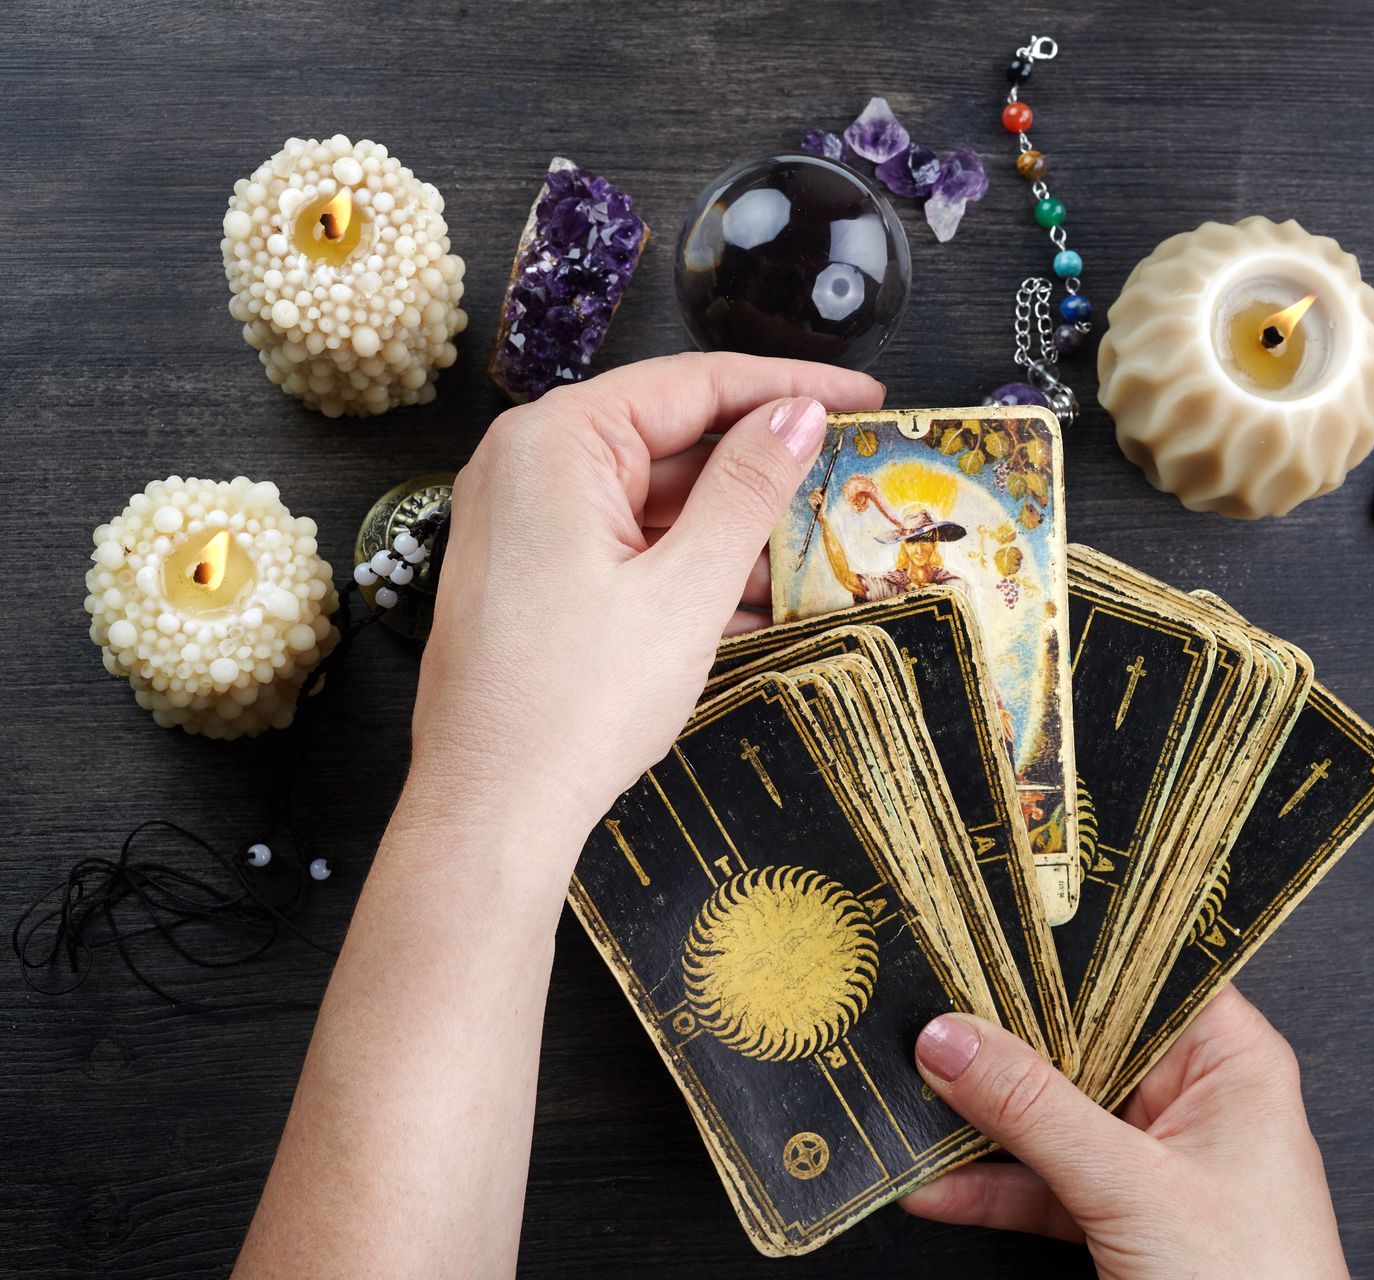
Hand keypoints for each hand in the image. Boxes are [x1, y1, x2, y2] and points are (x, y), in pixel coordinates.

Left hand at [405, 352, 881, 870]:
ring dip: (735, 527)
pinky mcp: (535, 575)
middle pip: (672, 437)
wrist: (494, 811)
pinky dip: (690, 565)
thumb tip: (800, 414)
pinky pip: (628, 545)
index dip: (790, 387)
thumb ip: (748, 488)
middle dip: (762, 466)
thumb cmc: (576, 703)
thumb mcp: (687, 588)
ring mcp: (526, 522)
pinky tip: (760, 600)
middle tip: (849, 476)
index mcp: (555, 442)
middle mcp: (529, 465)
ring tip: (819, 553)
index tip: (864, 395)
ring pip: (655, 498)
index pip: (693, 384)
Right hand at [903, 985, 1346, 1279]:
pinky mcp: (1124, 1217)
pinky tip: (934, 1183)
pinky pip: (1045, 1182)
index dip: (1066, 951)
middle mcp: (1197, 1099)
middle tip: (929, 1013)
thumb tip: (954, 1040)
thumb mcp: (1131, 1185)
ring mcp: (1157, 1160)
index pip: (1141, 972)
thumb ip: (1035, 1110)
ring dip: (983, 1119)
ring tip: (912, 1096)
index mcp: (1231, 1061)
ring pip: (1054, 1115)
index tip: (986, 933)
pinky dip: (991, 1186)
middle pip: (1085, 1041)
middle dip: (1004, 1038)